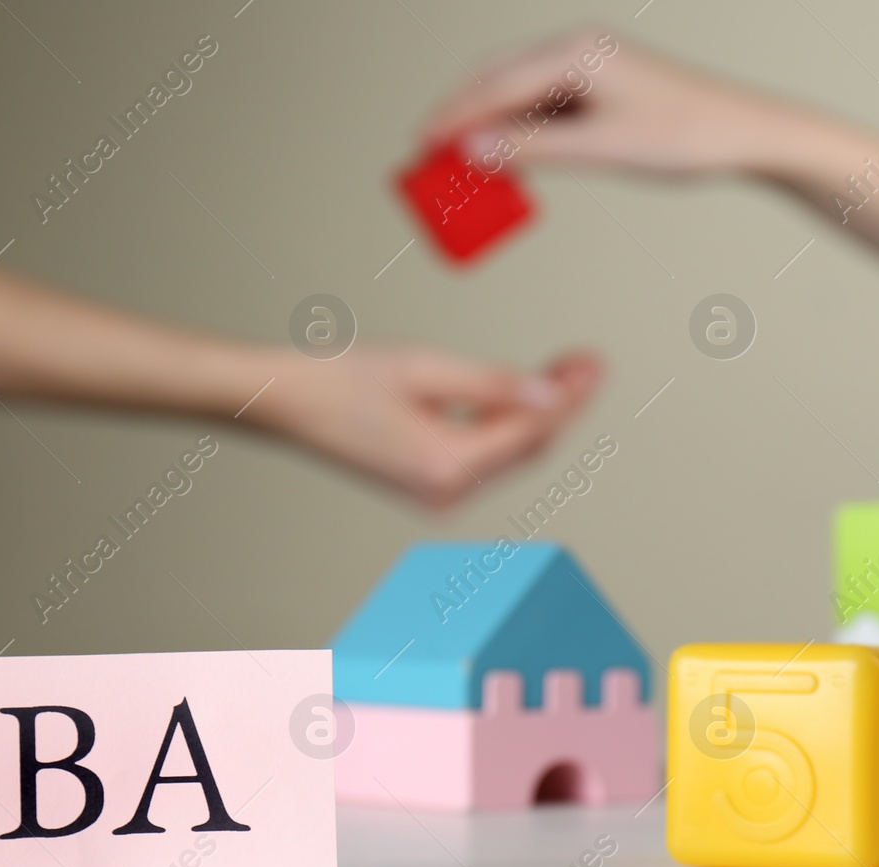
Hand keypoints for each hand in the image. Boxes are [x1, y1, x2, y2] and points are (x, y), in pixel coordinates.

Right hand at [254, 345, 601, 507]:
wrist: (286, 403)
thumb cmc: (341, 379)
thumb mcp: (425, 368)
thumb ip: (493, 384)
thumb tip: (552, 395)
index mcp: (445, 465)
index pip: (530, 431)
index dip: (568, 396)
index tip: (593, 363)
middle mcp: (445, 492)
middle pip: (527, 447)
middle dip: (561, 404)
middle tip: (589, 361)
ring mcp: (437, 494)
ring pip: (509, 452)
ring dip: (539, 413)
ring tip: (569, 369)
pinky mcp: (428, 485)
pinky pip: (484, 455)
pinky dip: (507, 424)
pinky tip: (525, 393)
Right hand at [422, 29, 783, 177]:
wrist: (744, 133)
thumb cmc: (684, 135)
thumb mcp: (600, 149)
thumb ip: (532, 148)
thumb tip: (470, 150)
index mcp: (575, 52)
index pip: (496, 83)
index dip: (453, 116)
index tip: (418, 145)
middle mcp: (576, 49)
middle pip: (498, 80)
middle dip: (460, 118)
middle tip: (425, 157)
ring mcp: (587, 67)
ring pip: (518, 95)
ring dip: (487, 128)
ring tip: (456, 164)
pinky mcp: (598, 89)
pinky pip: (542, 107)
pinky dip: (518, 132)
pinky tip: (504, 160)